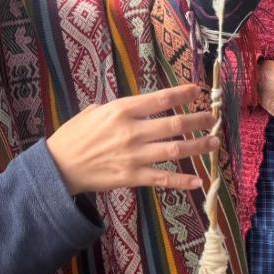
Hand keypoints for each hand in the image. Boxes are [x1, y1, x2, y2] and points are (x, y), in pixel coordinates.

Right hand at [46, 84, 218, 195]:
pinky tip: (198, 181)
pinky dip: (182, 181)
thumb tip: (135, 107)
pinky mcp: (132, 177)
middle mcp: (132, 131)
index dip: (183, 94)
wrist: (59, 167)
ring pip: (175, 150)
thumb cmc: (73, 136)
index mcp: (122, 110)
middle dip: (198, 120)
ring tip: (214, 143)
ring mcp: (134, 155)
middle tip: (213, 118)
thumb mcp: (94, 111)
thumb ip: (118, 109)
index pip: (161, 99)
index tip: (198, 91)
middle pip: (175, 124)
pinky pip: (163, 179)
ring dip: (198, 146)